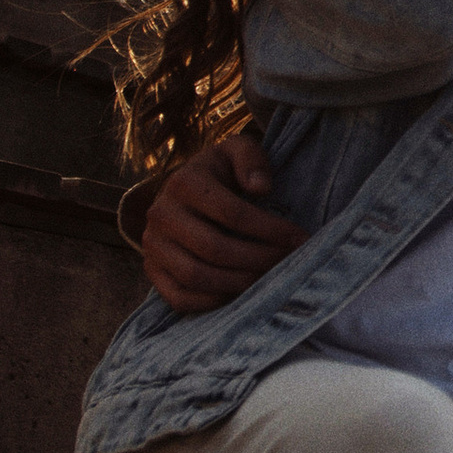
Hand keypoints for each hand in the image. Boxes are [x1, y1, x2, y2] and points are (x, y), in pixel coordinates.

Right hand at [139, 128, 304, 313]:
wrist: (183, 191)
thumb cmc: (220, 172)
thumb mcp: (236, 150)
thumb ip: (251, 159)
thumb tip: (261, 188)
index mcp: (184, 183)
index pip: (232, 213)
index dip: (271, 230)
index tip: (300, 239)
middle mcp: (162, 214)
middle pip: (215, 248)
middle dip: (259, 259)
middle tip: (289, 263)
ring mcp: (153, 245)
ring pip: (196, 276)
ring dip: (240, 283)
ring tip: (269, 279)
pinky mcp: (151, 270)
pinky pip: (179, 297)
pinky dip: (213, 302)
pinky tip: (241, 293)